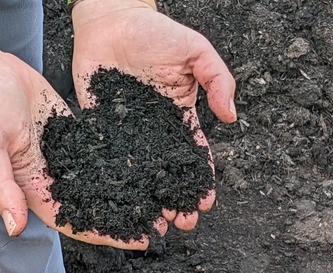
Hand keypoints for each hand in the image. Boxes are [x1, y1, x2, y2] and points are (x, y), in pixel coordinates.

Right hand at [0, 51, 149, 249]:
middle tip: (160, 221)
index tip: (137, 239)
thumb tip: (15, 227)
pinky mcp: (73, 135)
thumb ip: (0, 185)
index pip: (72, 220)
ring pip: (99, 180)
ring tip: (161, 195)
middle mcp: (52, 176)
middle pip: (92, 204)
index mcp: (32, 187)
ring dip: (128, 191)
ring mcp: (64, 156)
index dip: (104, 233)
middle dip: (124, 217)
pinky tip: (146, 161)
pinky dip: (120, 160)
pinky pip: (99, 152)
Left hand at [71, 0, 236, 230]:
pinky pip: (107, 153)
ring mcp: (127, 128)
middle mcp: (154, 127)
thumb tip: (231, 117)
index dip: (202, 178)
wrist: (112, 19)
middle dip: (176, 196)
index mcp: (179, 113)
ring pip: (140, 169)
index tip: (206, 202)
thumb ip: (218, 80)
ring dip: (148, 196)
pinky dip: (114, 177)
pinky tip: (118, 198)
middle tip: (182, 222)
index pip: (195, 151)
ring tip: (153, 222)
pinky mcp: (101, 124)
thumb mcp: (196, 50)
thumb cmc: (156, 32)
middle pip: (168, 169)